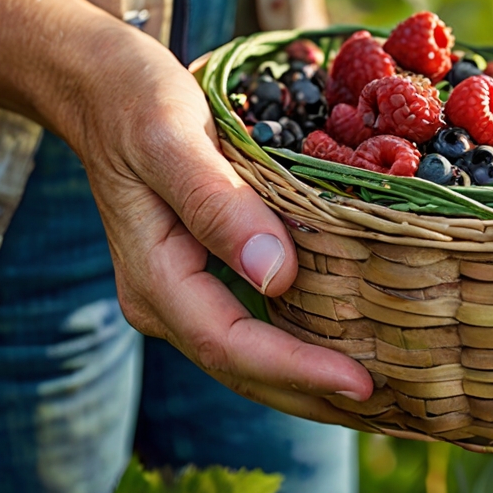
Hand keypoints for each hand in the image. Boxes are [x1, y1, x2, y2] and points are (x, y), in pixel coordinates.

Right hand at [63, 26, 374, 422]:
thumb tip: (277, 276)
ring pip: (250, 355)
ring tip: (378, 392)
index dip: (297, 370)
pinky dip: (297, 340)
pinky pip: (253, 320)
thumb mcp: (173, 140)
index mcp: (154, 276)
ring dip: (308, 380)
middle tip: (390, 407)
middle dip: (312, 397)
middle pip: (244, 371)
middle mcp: (166, 297)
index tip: (362, 381)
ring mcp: (182, 288)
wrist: (101, 85)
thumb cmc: (135, 102)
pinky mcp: (201, 270)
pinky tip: (340, 339)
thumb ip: (217, 205)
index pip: (230, 345)